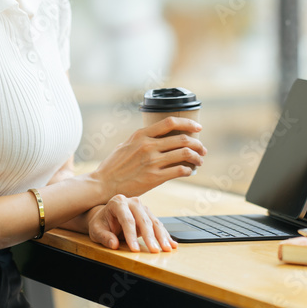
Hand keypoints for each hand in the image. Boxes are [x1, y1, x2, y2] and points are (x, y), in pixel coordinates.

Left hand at [87, 195, 175, 252]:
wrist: (105, 218)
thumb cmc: (100, 223)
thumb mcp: (96, 231)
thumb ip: (104, 237)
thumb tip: (113, 244)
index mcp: (118, 202)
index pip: (127, 220)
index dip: (131, 235)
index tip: (134, 250)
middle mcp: (132, 202)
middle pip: (143, 220)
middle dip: (150, 237)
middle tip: (154, 251)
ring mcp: (142, 207)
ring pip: (154, 222)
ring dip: (161, 236)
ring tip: (166, 249)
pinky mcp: (148, 214)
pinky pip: (158, 225)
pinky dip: (165, 235)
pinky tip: (171, 244)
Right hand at [90, 117, 206, 198]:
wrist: (103, 184)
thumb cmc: (113, 165)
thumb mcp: (125, 145)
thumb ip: (141, 139)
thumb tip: (155, 136)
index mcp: (141, 135)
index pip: (170, 122)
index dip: (188, 123)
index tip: (198, 127)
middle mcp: (148, 146)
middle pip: (182, 139)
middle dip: (197, 143)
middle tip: (202, 148)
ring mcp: (152, 162)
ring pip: (184, 154)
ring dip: (197, 157)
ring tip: (200, 160)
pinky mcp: (154, 178)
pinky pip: (179, 170)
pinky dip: (188, 170)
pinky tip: (189, 171)